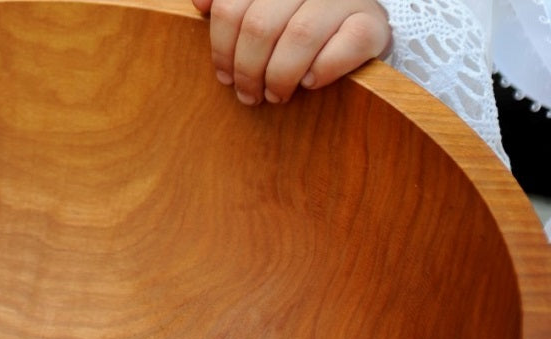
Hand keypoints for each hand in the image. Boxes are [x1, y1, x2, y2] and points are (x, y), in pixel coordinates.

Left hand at [192, 0, 390, 104]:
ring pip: (299, 35)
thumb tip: (201, 3)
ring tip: (275, 95)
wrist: (355, 21)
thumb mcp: (260, 7)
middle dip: (247, 69)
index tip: (224, 75)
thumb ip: (233, 5)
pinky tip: (309, 82)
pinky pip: (345, 46)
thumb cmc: (295, 18)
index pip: (231, 8)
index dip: (220, 48)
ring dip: (280, 76)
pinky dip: (322, 70)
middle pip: (260, 25)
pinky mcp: (373, 22)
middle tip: (248, 94)